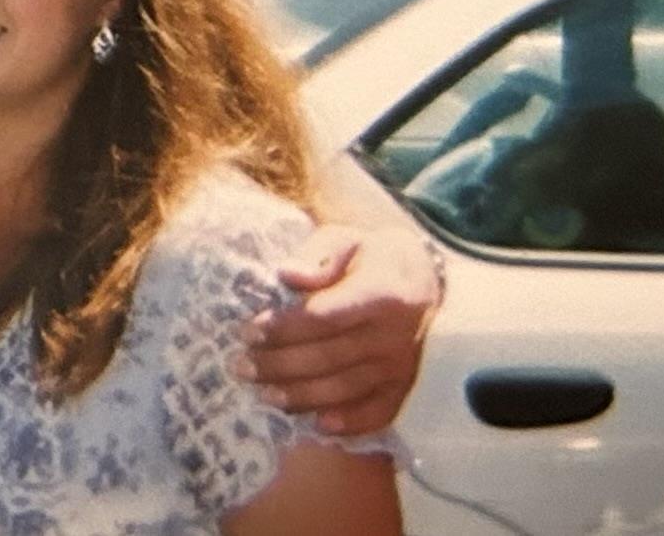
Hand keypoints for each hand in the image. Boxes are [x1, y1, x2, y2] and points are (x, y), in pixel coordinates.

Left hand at [243, 222, 438, 435]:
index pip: (324, 317)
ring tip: (263, 395)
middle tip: (240, 366)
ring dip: (301, 396)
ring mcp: (402, 366)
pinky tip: (317, 425)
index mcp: (381, 293)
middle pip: (329, 357)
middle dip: (279, 365)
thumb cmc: (372, 257)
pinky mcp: (405, 386)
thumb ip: (318, 255)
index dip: (283, 328)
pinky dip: (348, 423)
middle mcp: (394, 335)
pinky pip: (378, 413)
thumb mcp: (348, 239)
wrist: (423, 280)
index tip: (246, 332)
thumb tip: (287, 273)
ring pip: (345, 388)